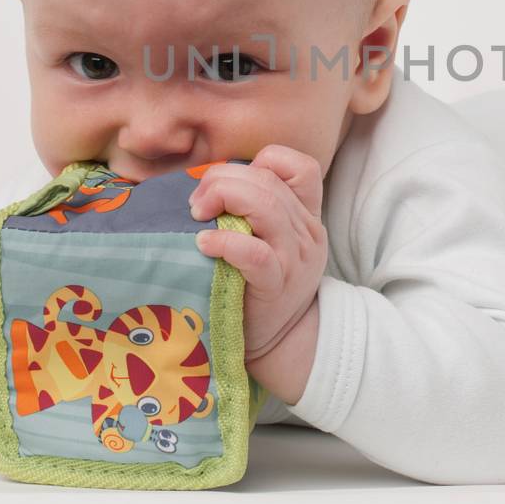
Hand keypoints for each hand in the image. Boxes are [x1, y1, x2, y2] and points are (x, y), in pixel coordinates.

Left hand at [188, 145, 327, 362]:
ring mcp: (294, 258)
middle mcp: (306, 232)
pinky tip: (204, 244)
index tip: (231, 181)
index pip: (301, 167)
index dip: (263, 161)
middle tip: (197, 203)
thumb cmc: (263, 284)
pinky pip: (254, 252)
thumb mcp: (275, 242)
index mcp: (306, 215)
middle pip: (267, 181)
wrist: (281, 342)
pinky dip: (225, 242)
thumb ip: (257, 211)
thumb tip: (206, 184)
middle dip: (223, 180)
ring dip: (223, 199)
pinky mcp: (276, 285)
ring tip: (198, 215)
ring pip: (266, 206)